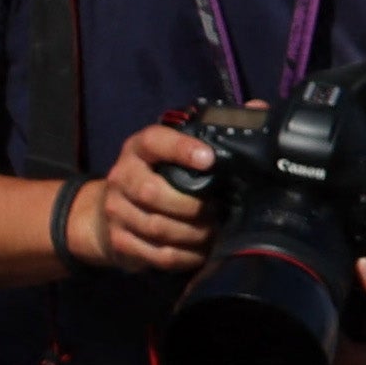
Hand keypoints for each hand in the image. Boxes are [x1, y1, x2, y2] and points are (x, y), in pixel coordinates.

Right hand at [82, 122, 226, 273]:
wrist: (107, 213)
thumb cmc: (159, 176)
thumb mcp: (179, 151)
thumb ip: (216, 132)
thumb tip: (258, 109)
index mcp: (141, 148)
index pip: (155, 141)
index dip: (180, 149)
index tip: (209, 158)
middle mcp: (122, 176)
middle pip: (152, 192)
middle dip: (191, 206)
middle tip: (219, 210)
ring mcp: (117, 210)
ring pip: (156, 226)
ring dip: (193, 233)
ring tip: (215, 232)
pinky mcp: (119, 241)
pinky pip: (156, 254)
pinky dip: (185, 256)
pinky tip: (201, 251)